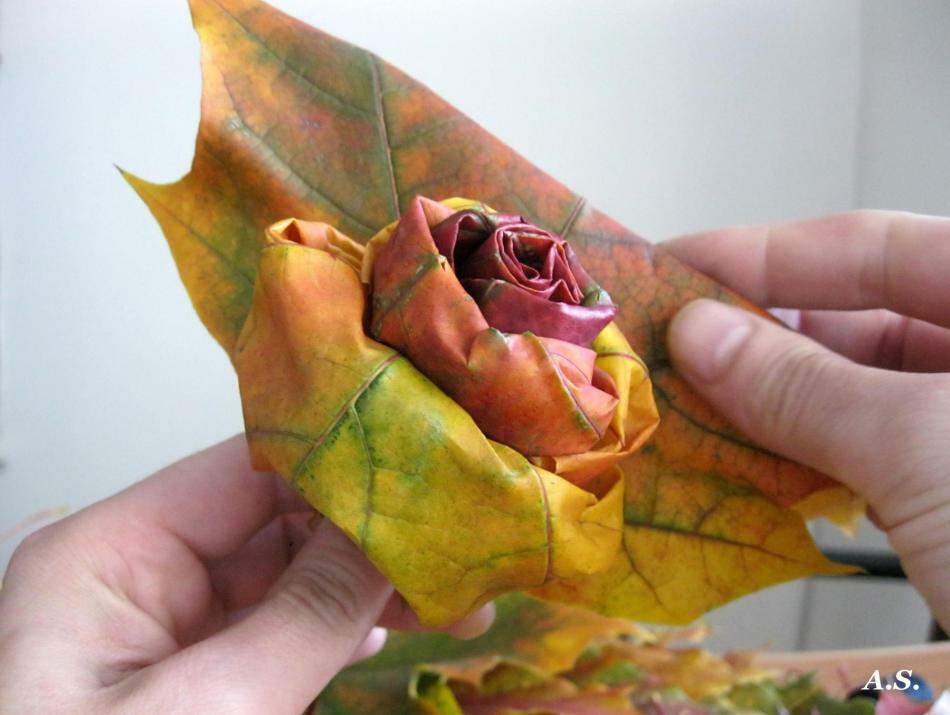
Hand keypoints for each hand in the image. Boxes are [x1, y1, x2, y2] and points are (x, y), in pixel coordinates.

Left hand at [0, 436, 492, 713]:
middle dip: (372, 537)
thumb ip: (309, 613)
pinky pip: (277, 631)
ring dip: (370, 588)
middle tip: (459, 555)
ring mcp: (166, 632)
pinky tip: (388, 633)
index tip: (431, 478)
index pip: (246, 470)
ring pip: (288, 578)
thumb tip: (394, 533)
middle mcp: (136, 578)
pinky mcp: (194, 680)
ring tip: (453, 602)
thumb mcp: (213, 708)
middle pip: (276, 522)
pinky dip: (338, 631)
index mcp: (108, 555)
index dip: (344, 466)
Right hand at [664, 210, 949, 631]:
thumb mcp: (925, 448)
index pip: (879, 247)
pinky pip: (862, 454)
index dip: (765, 250)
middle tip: (664, 344)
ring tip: (684, 401)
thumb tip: (698, 332)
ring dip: (765, 399)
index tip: (673, 265)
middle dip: (756, 331)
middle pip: (862, 317)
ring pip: (854, 392)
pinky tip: (737, 459)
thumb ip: (804, 385)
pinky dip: (797, 455)